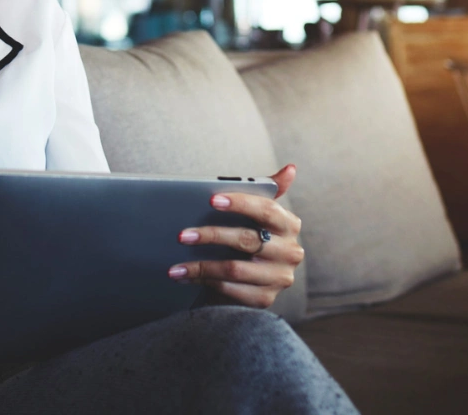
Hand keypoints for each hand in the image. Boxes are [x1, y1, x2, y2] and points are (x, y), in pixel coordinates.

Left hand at [168, 164, 304, 308]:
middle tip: (183, 235)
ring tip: (176, 265)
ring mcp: (279, 278)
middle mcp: (291, 252)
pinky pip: (231, 289)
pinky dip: (204, 282)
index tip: (211, 200)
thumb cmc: (249, 238)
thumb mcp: (256, 214)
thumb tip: (291, 168)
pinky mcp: (265, 299)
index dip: (240, 204)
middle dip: (211, 235)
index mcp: (289, 225)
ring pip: (234, 268)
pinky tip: (185, 277)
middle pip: (247, 240)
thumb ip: (269, 190)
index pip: (267, 210)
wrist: (246, 280)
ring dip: (201, 266)